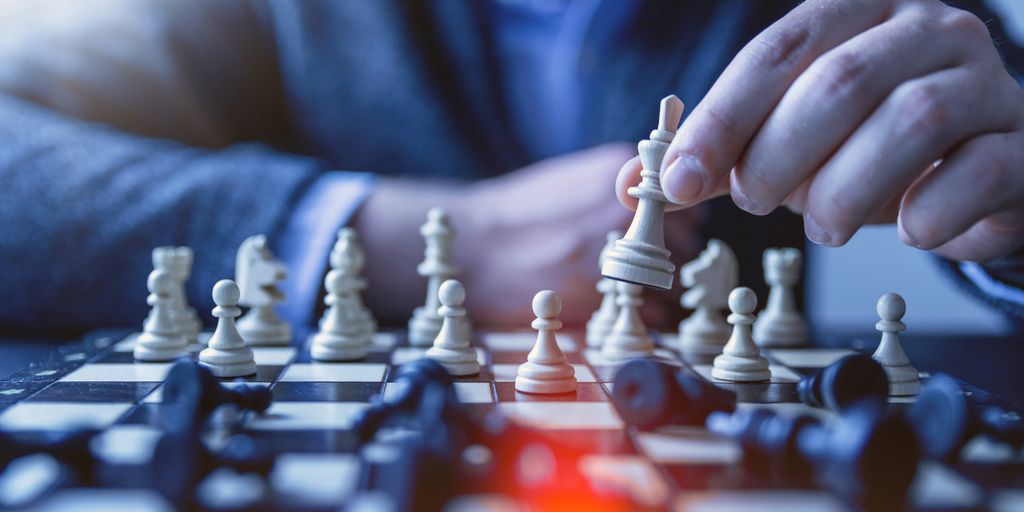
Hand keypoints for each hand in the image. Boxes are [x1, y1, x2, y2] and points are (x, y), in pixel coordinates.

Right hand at [357, 143, 700, 327]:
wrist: (474, 247)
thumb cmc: (518, 216)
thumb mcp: (572, 180)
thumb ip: (620, 189)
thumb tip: (662, 206)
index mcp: (620, 172)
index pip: (686, 201)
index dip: (674, 223)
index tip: (658, 236)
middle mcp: (628, 207)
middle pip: (686, 240)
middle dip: (667, 257)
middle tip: (636, 268)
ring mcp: (620, 249)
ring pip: (672, 279)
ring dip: (657, 290)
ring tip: (621, 290)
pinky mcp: (607, 294)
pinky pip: (654, 312)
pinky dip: (643, 317)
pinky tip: (612, 308)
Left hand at [620, 0, 1023, 261]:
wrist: (977, 172)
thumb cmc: (870, 151)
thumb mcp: (788, 144)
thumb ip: (718, 157)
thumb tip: (633, 184)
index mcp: (857, 16)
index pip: (778, 52)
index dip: (722, 118)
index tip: (677, 181)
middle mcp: (926, 32)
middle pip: (841, 81)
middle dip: (778, 156)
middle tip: (757, 202)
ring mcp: (985, 82)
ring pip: (912, 120)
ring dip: (845, 191)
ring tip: (821, 226)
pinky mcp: (1019, 143)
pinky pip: (977, 173)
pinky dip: (928, 214)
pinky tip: (906, 229)